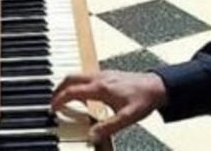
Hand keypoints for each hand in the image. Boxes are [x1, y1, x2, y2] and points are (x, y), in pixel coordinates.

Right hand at [51, 71, 167, 143]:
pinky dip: (77, 84)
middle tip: (53, 101)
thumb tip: (91, 136)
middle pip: (69, 78)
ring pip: (77, 75)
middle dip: (58, 89)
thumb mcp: (127, 118)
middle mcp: (98, 78)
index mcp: (100, 87)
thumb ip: (108, 127)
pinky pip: (85, 76)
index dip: (59, 99)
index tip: (53, 108)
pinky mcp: (107, 74)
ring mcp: (102, 74)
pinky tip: (83, 95)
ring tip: (64, 98)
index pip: (71, 91)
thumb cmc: (144, 99)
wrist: (158, 86)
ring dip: (67, 85)